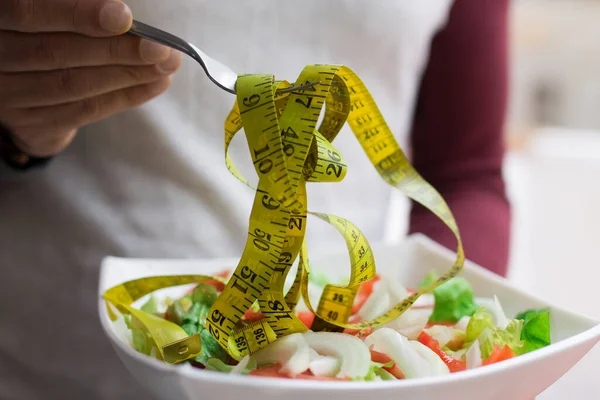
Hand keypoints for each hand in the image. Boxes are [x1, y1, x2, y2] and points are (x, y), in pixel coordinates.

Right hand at [0, 0, 182, 156]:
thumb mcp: (52, 11)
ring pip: (72, 85)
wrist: (25, 76)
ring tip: (165, 66)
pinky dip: (124, 97)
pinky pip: (83, 111)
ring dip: (127, 76)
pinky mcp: (30, 122)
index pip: (28, 12)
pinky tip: (154, 84)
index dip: (77, 15)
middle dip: (117, 50)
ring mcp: (8, 93)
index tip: (124, 18)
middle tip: (162, 49)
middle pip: (56, 53)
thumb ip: (77, 8)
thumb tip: (124, 19)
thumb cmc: (48, 30)